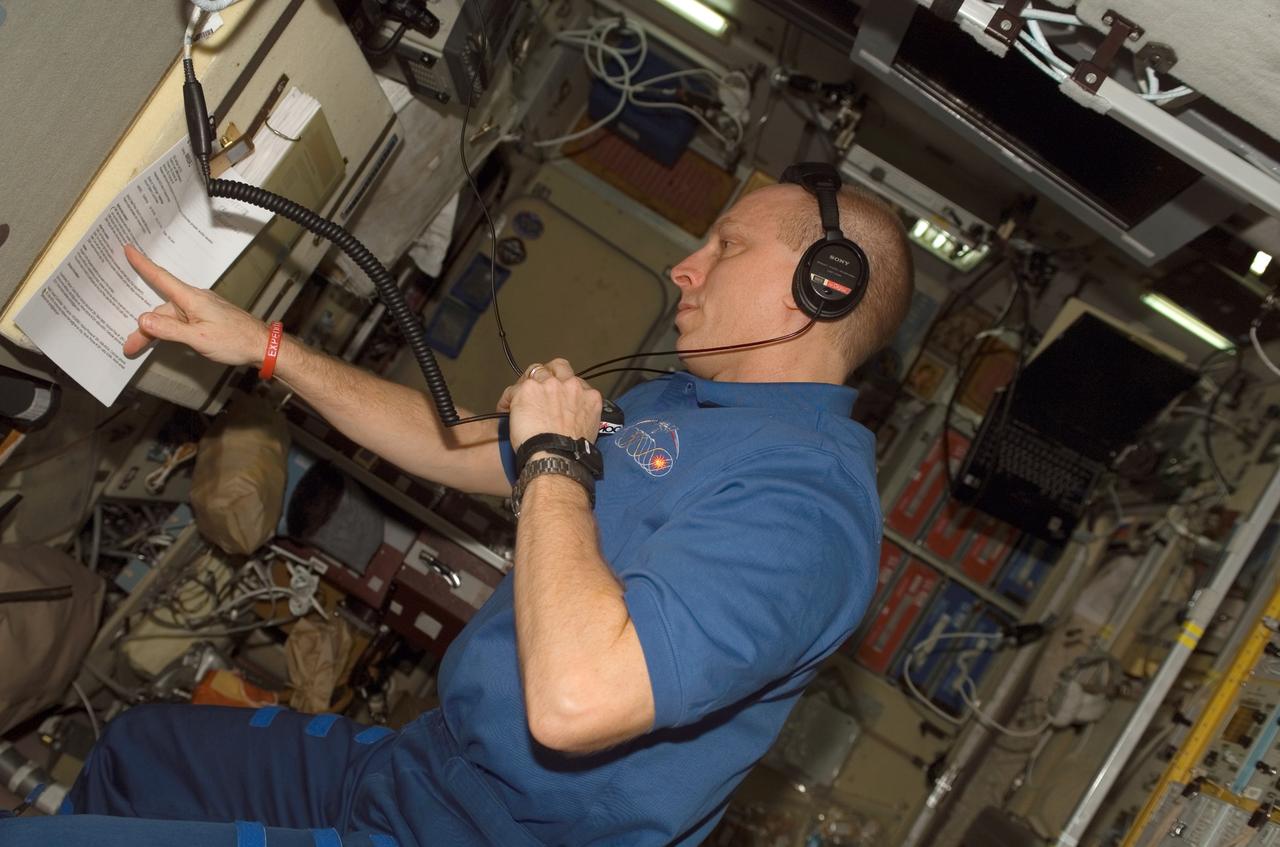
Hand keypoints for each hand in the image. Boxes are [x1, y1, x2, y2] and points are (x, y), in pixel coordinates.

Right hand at [121, 244, 267, 365]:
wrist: (263, 346)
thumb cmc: (235, 340)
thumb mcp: (199, 338)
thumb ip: (170, 329)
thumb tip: (143, 319)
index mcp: (192, 299)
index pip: (161, 278)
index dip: (143, 264)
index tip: (128, 249)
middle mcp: (195, 300)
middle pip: (161, 309)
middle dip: (143, 327)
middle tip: (129, 346)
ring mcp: (201, 309)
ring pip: (170, 318)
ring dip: (155, 331)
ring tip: (138, 348)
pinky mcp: (206, 318)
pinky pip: (181, 321)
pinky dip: (168, 330)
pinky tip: (163, 339)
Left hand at [497, 358, 602, 451]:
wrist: (557, 456)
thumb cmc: (572, 451)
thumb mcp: (590, 428)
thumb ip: (582, 412)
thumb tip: (570, 415)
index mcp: (589, 395)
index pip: (576, 381)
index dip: (564, 387)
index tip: (557, 395)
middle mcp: (571, 385)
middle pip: (558, 366)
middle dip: (549, 374)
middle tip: (539, 387)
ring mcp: (549, 385)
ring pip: (535, 371)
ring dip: (528, 383)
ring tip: (520, 397)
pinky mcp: (528, 389)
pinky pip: (513, 389)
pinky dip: (508, 399)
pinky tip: (505, 409)